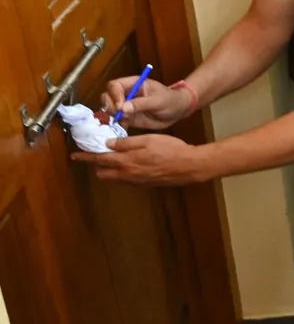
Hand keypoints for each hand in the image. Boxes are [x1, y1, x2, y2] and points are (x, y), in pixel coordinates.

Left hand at [72, 134, 209, 184]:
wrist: (188, 166)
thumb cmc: (169, 148)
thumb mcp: (148, 139)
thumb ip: (127, 142)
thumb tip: (108, 143)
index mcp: (126, 161)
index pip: (100, 159)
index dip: (86, 157)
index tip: (75, 155)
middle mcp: (127, 174)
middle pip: (102, 173)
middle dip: (95, 165)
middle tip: (95, 155)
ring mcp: (135, 181)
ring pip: (113, 178)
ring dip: (107, 170)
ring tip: (109, 160)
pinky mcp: (144, 184)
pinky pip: (124, 180)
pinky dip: (119, 173)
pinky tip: (127, 165)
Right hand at [100, 76, 193, 129]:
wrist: (178, 111)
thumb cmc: (171, 100)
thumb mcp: (158, 100)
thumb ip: (141, 103)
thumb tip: (122, 108)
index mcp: (134, 84)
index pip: (115, 85)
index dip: (114, 95)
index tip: (120, 106)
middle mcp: (126, 94)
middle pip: (107, 97)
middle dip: (110, 106)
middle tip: (119, 115)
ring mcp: (126, 106)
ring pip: (110, 109)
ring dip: (112, 117)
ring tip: (123, 121)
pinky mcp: (128, 118)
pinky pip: (117, 121)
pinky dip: (116, 126)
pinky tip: (122, 129)